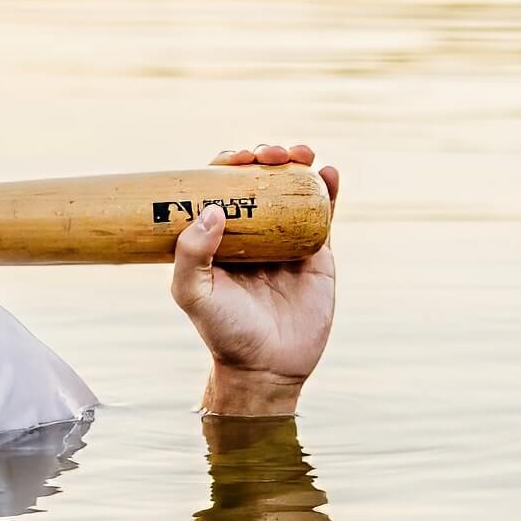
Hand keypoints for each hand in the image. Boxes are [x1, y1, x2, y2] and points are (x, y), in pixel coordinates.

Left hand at [170, 144, 338, 415]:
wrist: (266, 366)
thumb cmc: (222, 331)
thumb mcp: (193, 294)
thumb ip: (192, 254)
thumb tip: (212, 209)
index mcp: (217, 236)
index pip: (220, 187)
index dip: (228, 165)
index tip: (238, 157)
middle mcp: (251, 232)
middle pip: (258, 181)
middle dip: (265, 158)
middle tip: (270, 153)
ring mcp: (285, 240)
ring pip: (292, 191)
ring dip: (296, 165)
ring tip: (300, 154)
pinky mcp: (316, 254)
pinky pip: (324, 215)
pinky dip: (328, 190)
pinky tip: (328, 172)